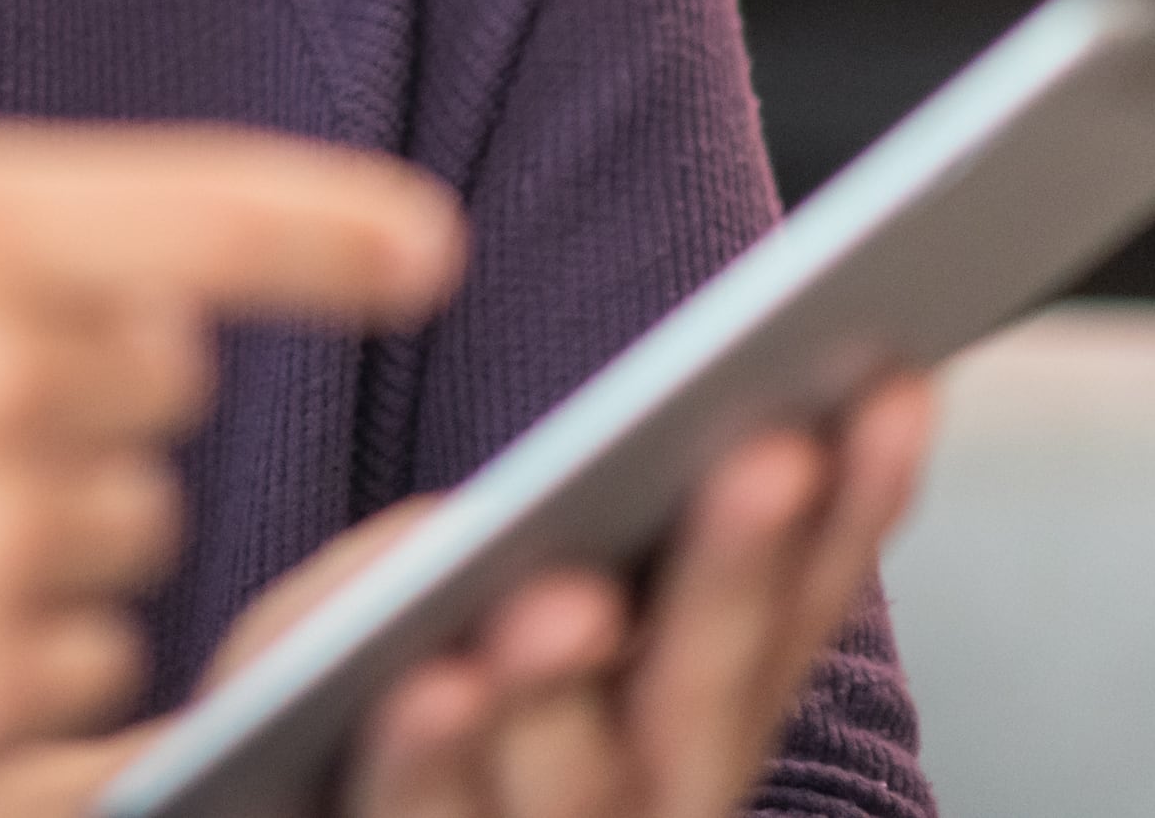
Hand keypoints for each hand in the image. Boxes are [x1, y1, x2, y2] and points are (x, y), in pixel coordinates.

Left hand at [212, 376, 934, 817]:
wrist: (256, 806)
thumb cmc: (341, 718)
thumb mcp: (396, 610)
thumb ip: (477, 563)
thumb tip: (515, 531)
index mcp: (670, 722)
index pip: (784, 616)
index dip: (851, 513)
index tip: (898, 379)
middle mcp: (634, 804)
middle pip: (707, 699)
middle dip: (741, 575)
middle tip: (774, 449)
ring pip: (578, 783)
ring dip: (575, 686)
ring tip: (571, 596)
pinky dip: (435, 755)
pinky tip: (432, 682)